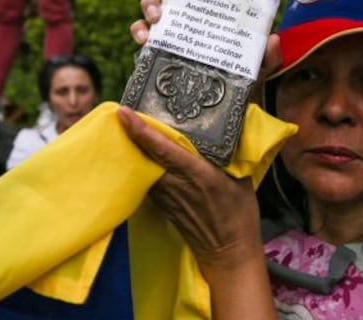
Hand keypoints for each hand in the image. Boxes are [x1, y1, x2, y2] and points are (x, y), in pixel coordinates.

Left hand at [116, 107, 263, 272]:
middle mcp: (176, 184)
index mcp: (197, 174)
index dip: (141, 130)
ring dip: (134, 148)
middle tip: (121, 110)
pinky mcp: (161, 205)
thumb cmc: (239, 214)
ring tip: (129, 126)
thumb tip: (228, 128)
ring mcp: (166, 196)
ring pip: (143, 167)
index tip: (124, 112)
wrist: (228, 252)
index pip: (162, 149)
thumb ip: (229, 155)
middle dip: (130, 133)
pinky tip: (143, 154)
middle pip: (144, 155)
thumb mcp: (241, 179)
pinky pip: (148, 179)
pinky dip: (143, 163)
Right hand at [129, 0, 282, 81]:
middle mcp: (187, 19)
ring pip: (149, 15)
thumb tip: (274, 39)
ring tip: (153, 24)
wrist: (228, 107)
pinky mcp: (158, 53)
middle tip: (162, 8)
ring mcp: (170, 35)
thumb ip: (269, 56)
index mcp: (210, 13)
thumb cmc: (242, 77)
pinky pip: (142, 38)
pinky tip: (144, 43)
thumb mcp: (258, 66)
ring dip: (146, 14)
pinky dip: (138, 35)